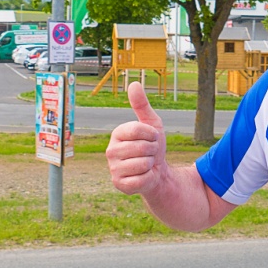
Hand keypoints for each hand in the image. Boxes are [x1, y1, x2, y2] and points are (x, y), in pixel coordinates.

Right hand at [106, 81, 166, 195]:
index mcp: (117, 134)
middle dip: (153, 150)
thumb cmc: (152, 146)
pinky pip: (142, 179)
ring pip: (143, 164)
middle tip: (150, 153)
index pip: (138, 129)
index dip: (152, 134)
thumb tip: (134, 83)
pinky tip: (144, 176)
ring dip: (151, 164)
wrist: (157, 172)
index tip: (152, 137)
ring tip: (147, 164)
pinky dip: (149, 177)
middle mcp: (110, 151)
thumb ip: (142, 105)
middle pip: (142, 147)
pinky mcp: (119, 184)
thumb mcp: (151, 124)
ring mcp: (113, 168)